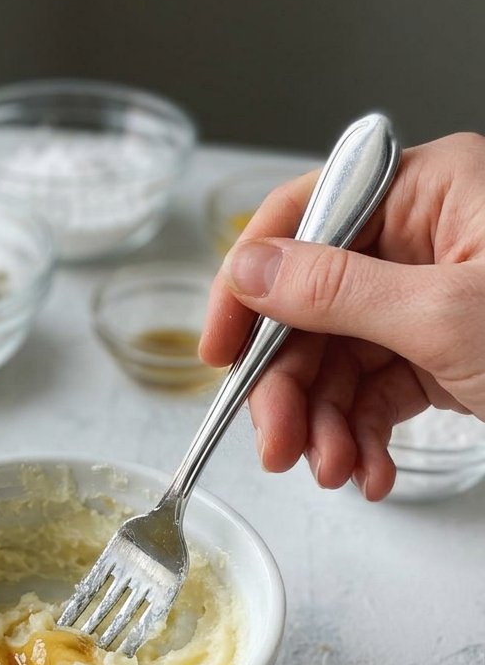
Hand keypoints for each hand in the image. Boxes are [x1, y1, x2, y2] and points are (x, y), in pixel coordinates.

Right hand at [200, 132, 484, 498]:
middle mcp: (421, 239)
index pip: (303, 218)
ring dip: (326, 424)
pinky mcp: (440, 353)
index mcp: (427, 192)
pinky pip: (375, 391)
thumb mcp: (445, 314)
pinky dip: (363, 436)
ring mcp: (429, 299)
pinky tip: (366, 471)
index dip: (249, 285)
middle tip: (277, 447)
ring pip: (338, 360)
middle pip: (312, 308)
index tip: (219, 352)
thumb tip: (248, 271)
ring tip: (334, 472)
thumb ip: (335, 290)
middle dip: (293, 388)